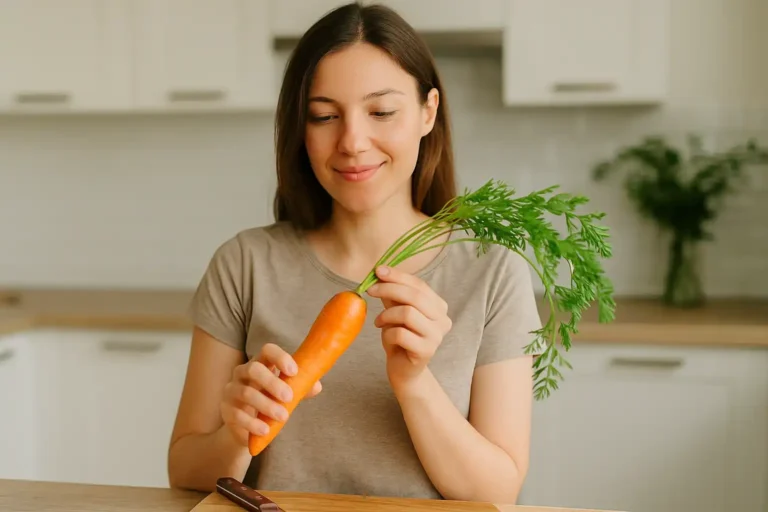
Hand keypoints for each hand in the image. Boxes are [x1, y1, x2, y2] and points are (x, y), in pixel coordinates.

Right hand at [220, 343, 321, 446]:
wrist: (248, 428)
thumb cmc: (271, 403)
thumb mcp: (287, 394)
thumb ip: (301, 388)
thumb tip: (316, 386)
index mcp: (260, 364)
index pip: (267, 350)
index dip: (280, 357)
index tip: (294, 371)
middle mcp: (242, 373)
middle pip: (253, 369)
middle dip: (272, 382)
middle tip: (289, 397)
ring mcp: (231, 390)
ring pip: (245, 393)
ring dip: (266, 405)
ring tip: (283, 417)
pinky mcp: (226, 410)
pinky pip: (236, 414)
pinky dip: (252, 423)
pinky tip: (265, 429)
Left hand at [366, 265, 451, 390]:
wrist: (403, 370)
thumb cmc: (400, 338)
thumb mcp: (395, 311)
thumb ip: (392, 294)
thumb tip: (381, 272)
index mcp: (439, 306)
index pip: (419, 285)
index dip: (397, 276)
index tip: (377, 271)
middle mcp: (443, 320)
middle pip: (415, 296)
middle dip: (389, 289)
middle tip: (370, 290)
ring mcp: (437, 336)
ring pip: (408, 313)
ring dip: (386, 315)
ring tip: (378, 322)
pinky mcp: (426, 351)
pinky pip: (401, 334)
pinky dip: (388, 333)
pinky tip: (386, 336)